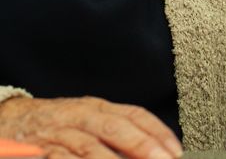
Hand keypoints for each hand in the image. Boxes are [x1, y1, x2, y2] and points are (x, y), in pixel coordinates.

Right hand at [0, 96, 181, 158]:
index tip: (176, 150)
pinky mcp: (40, 150)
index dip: (157, 131)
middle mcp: (81, 116)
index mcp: (97, 107)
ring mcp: (59, 132)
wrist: (10, 120)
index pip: (134, 114)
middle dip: (143, 146)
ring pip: (90, 146)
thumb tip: (149, 151)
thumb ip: (114, 134)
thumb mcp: (87, 122)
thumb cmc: (55, 125)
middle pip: (116, 128)